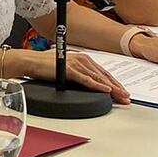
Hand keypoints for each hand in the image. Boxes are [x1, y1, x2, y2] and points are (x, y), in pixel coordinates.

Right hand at [13, 48, 129, 103]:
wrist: (31, 62)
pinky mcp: (70, 70)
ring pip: (98, 78)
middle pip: (104, 76)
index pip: (102, 73)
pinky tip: (106, 91)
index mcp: (83, 59)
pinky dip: (98, 86)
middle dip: (117, 88)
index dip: (114, 83)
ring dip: (111, 89)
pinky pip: (87, 80)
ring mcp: (77, 64)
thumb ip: (79, 74)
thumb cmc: (45, 65)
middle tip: (126, 98)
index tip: (122, 93)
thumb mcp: (67, 69)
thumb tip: (88, 84)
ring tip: (120, 97)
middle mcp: (83, 60)